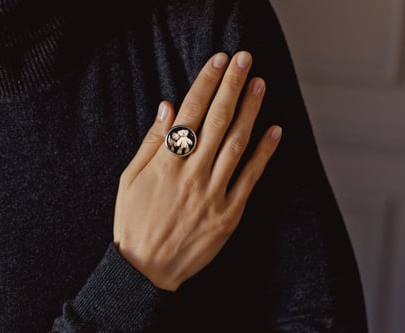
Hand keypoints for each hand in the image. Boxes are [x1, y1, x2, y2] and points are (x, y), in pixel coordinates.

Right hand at [113, 51, 281, 290]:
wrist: (145, 270)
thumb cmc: (134, 222)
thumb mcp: (129, 179)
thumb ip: (151, 143)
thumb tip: (168, 108)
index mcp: (165, 163)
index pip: (189, 112)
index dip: (205, 83)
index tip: (218, 61)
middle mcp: (191, 174)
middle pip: (216, 121)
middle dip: (231, 86)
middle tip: (245, 60)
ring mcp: (213, 194)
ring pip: (236, 144)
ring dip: (250, 112)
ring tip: (259, 85)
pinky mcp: (229, 214)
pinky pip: (250, 178)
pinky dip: (264, 153)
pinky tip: (274, 131)